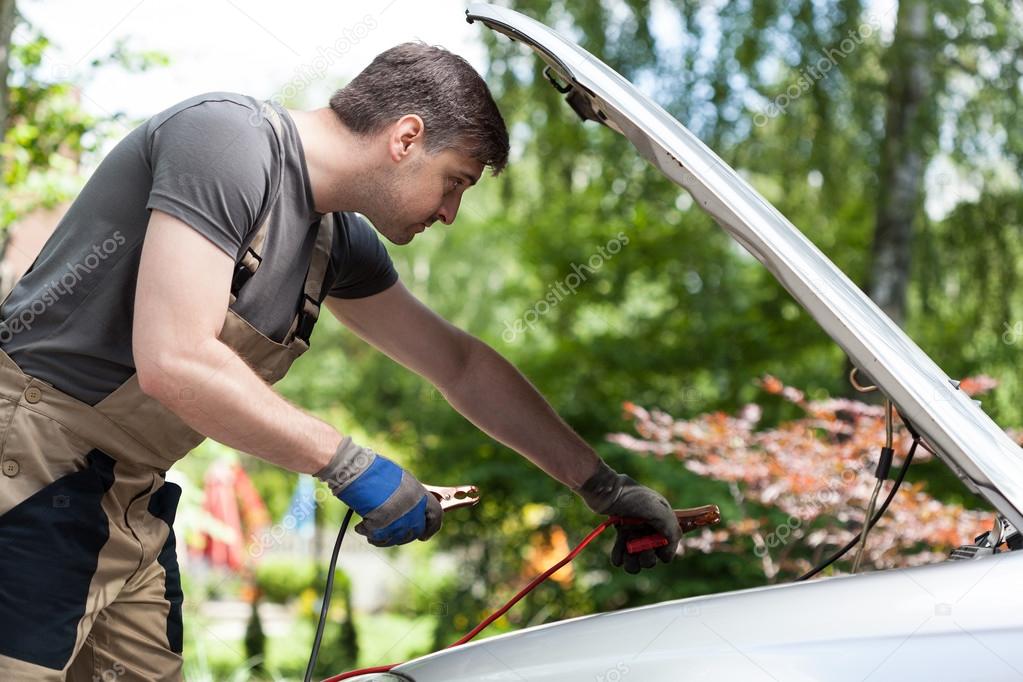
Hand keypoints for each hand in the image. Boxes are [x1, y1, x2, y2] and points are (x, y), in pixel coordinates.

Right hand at [314, 436, 442, 546]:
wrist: (356, 471)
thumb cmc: (375, 471)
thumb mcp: (401, 480)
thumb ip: (409, 496)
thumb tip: (412, 511)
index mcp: (419, 493)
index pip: (436, 515)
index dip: (432, 528)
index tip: (425, 535)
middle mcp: (412, 508)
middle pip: (415, 530)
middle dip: (404, 534)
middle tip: (392, 531)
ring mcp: (398, 519)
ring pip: (396, 537)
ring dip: (385, 536)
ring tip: (372, 528)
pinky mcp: (382, 527)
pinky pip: (379, 538)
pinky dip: (370, 535)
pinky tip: (362, 527)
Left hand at [575, 461, 680, 573]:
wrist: (607, 491)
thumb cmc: (633, 497)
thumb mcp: (659, 511)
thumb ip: (672, 532)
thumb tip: (667, 557)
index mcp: (663, 523)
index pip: (669, 548)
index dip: (663, 551)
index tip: (655, 543)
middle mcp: (650, 531)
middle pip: (652, 560)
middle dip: (647, 557)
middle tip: (639, 546)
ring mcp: (634, 535)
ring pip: (637, 563)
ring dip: (632, 560)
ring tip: (627, 547)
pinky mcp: (620, 537)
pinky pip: (621, 559)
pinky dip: (620, 556)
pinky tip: (619, 546)